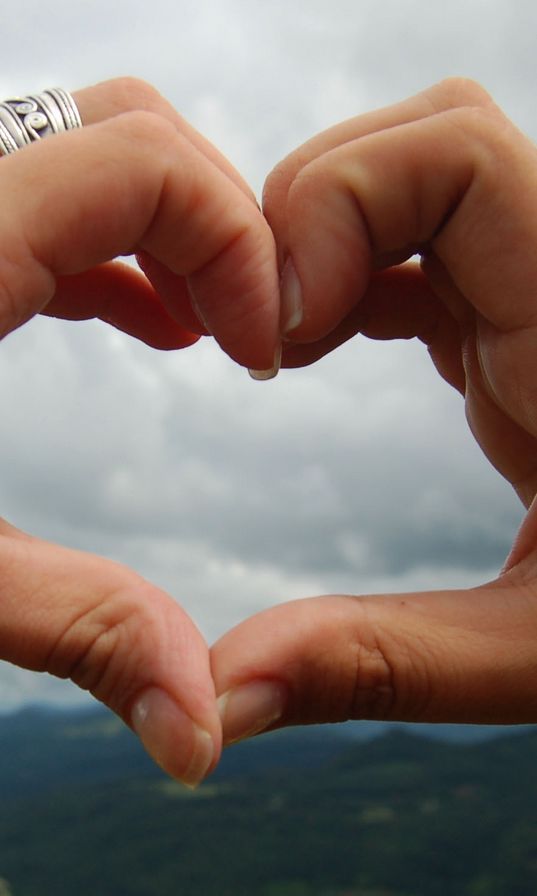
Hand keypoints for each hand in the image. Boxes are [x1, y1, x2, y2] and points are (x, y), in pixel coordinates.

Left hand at [0, 76, 279, 782]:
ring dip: (164, 234)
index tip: (261, 359)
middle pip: (120, 131)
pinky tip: (143, 326)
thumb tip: (201, 738)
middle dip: (215, 223)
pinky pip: (35, 200)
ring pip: (78, 153)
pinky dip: (107, 249)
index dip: (237, 244)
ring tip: (209, 337)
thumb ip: (78, 634)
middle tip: (247, 339)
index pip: (142, 163)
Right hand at [211, 79, 536, 740]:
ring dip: (322, 243)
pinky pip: (420, 253)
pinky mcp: (518, 328)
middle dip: (314, 211)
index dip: (344, 203)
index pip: (462, 154)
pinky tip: (307, 355)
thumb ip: (382, 667)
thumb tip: (220, 700)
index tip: (285, 337)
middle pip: (429, 143)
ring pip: (418, 183)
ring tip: (274, 353)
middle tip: (263, 342)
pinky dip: (346, 280)